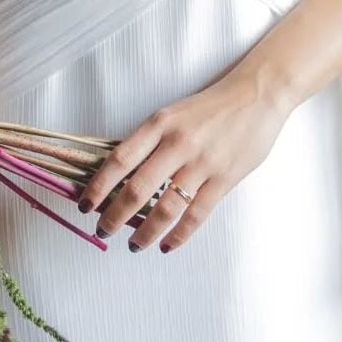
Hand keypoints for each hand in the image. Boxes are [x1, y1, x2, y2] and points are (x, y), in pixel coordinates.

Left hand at [75, 64, 293, 252]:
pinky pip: (196, 214)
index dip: (98, 186)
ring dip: (145, 232)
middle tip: (102, 231)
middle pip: (137, 189)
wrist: (256, 96)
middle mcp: (178, 143)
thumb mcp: (173, 114)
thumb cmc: (211, 107)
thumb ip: (150, 140)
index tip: (85, 205)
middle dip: (115, 216)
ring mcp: (202, 163)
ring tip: (133, 245)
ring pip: (165, 207)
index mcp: (159, 124)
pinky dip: (178, 235)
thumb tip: (119, 173)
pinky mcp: (224, 179)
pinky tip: (167, 245)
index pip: (119, 160)